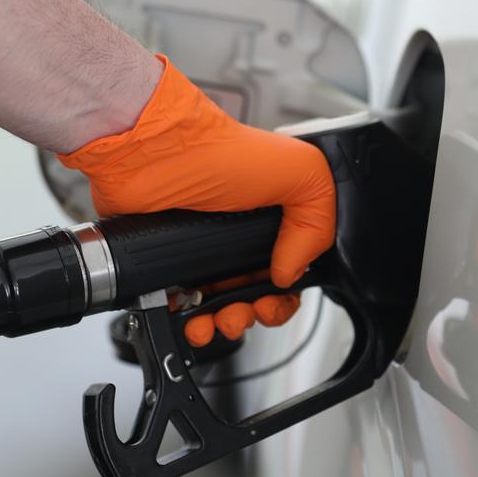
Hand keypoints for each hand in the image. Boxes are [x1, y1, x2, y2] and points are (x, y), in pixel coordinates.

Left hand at [59, 56, 335, 345]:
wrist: (157, 154)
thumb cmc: (221, 152)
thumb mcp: (301, 172)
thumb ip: (319, 223)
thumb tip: (292, 272)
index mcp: (275, 219)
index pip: (292, 271)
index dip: (288, 294)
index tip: (277, 298)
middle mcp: (241, 236)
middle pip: (258, 295)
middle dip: (257, 314)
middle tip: (247, 311)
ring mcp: (205, 251)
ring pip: (222, 307)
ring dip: (226, 324)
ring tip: (218, 321)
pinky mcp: (171, 262)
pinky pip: (182, 306)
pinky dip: (190, 321)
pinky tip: (192, 321)